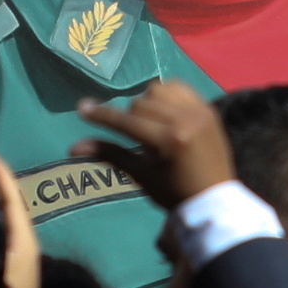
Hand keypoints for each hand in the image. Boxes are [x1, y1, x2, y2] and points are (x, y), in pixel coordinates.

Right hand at [78, 78, 237, 208]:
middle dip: (132, 119)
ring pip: (157, 91)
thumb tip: (73, 147)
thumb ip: (110, 154)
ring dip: (148, 104)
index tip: (81, 108)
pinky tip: (166, 112)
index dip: (102, 115)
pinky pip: (178, 87)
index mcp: (169, 141)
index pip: (127, 121)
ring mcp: (200, 111)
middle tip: (141, 138)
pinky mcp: (208, 108)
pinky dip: (167, 95)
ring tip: (153, 125)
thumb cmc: (173, 193)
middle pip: (140, 104)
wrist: (214, 199)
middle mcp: (186, 120)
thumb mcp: (141, 175)